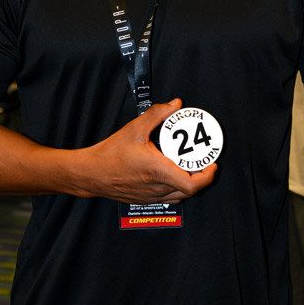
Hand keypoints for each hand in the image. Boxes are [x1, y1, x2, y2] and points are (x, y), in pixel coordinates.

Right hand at [72, 99, 216, 203]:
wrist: (91, 173)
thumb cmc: (110, 154)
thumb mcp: (134, 129)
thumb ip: (157, 114)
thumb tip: (175, 104)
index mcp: (157, 171)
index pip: (192, 184)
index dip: (207, 176)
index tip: (212, 164)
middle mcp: (157, 187)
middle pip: (190, 191)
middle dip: (201, 176)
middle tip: (203, 161)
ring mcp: (151, 196)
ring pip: (180, 195)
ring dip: (189, 183)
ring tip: (190, 167)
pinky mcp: (144, 199)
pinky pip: (168, 197)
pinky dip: (176, 188)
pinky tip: (172, 174)